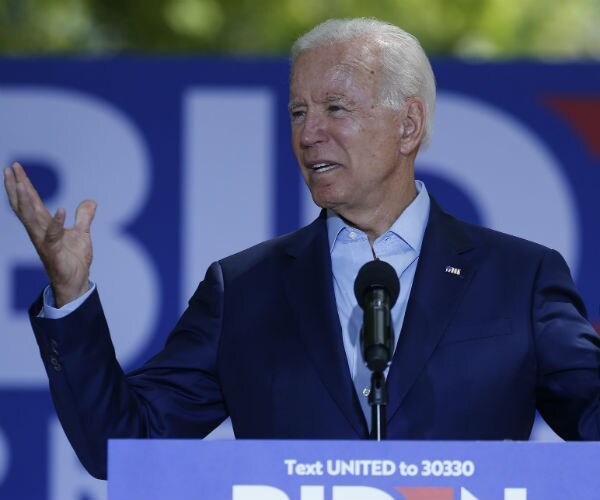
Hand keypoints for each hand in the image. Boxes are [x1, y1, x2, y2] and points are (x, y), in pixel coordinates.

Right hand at [4, 162, 96, 306]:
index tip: (15, 167)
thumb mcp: (82, 233)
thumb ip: (84, 217)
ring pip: (30, 218)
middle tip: (10, 168)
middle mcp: (39, 232)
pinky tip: (60, 209)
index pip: (31, 201)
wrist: (76, 282)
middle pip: (24, 205)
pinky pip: (53, 235)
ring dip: (25, 201)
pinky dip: (57, 222)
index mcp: (44, 225)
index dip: (24, 184)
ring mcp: (44, 242)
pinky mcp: (53, 252)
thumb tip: (90, 201)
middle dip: (17, 187)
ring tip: (20, 183)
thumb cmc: (74, 260)